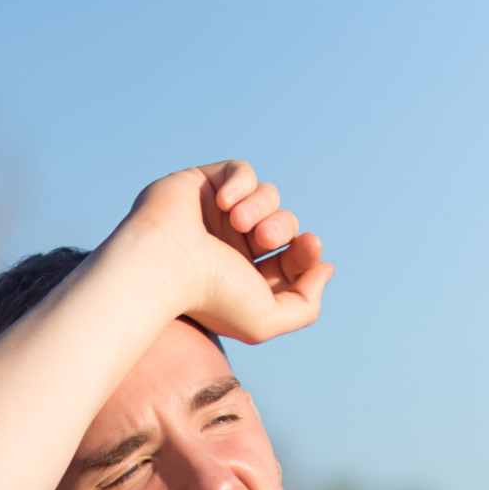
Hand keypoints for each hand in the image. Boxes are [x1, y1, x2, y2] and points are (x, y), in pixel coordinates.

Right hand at [115, 160, 333, 344]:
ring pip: (268, 196)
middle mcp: (232, 244)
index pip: (294, 257)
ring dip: (263, 207)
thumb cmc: (211, 296)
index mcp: (247, 275)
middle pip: (285, 224)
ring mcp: (217, 214)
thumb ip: (306, 305)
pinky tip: (225, 202)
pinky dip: (241, 182)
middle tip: (264, 239)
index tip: (309, 250)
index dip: (307, 252)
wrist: (164, 265)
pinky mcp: (203, 183)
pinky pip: (242, 170)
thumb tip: (325, 268)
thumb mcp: (267, 319)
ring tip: (240, 222)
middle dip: (283, 229)